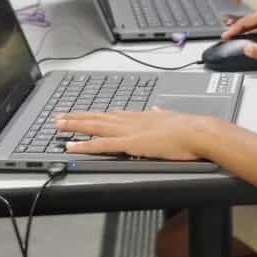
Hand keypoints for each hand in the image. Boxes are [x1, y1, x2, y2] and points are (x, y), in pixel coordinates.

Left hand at [58, 108, 211, 160]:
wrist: (197, 131)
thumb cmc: (189, 129)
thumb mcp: (171, 118)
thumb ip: (160, 115)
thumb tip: (156, 110)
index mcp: (141, 116)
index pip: (112, 114)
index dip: (96, 114)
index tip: (84, 113)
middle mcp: (131, 120)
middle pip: (98, 118)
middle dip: (78, 117)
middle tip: (60, 116)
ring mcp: (128, 131)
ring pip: (95, 127)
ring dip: (75, 126)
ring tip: (59, 125)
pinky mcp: (130, 143)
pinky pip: (101, 145)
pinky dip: (85, 146)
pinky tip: (72, 146)